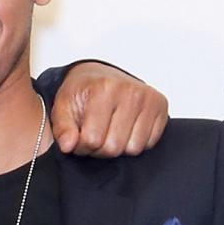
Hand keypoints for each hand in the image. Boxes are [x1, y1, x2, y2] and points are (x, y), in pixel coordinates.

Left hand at [51, 62, 167, 155]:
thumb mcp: (63, 105)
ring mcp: (148, 99)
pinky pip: (149, 143)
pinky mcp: (161, 106)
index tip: (78, 139)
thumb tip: (68, 145)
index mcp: (103, 89)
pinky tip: (124, 129)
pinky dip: (134, 142)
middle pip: (114, 147)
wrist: (101, 75)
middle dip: (99, 149)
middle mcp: (130, 92)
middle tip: (93, 137)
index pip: (93, 139)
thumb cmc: (84, 91)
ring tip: (108, 133)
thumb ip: (62, 128)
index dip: (82, 147)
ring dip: (118, 148)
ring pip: (133, 148)